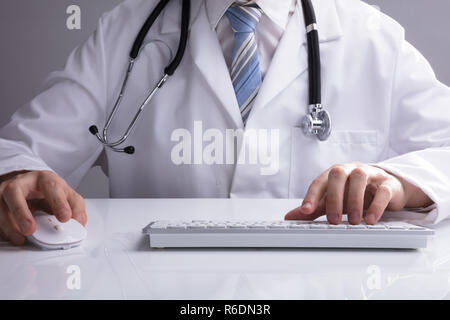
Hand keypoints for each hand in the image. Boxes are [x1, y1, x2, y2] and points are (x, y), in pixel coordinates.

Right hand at [0, 170, 86, 244]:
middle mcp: (21, 182)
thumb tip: (79, 223)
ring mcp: (4, 191)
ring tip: (21, 238)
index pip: (51, 186)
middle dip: (21, 212)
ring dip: (8, 223)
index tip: (65, 218)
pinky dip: (2, 228)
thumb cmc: (50, 191)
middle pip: (14, 191)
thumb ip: (76, 208)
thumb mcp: (67, 196)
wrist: (30, 185)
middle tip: (30, 230)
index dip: (58, 202)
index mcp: (44, 179)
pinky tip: (11, 236)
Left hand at [285, 163, 432, 224]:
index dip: (312, 195)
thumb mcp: (333, 201)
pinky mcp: (388, 184)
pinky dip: (376, 206)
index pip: (320, 181)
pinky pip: (382, 190)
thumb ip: (314, 208)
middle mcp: (350, 170)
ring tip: (353, 221)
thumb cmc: (355, 193)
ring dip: (354, 200)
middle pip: (338, 174)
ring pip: (360, 177)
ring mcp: (370, 174)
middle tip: (333, 220)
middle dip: (333, 197)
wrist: (387, 189)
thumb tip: (289, 218)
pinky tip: (370, 220)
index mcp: (334, 173)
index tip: (306, 210)